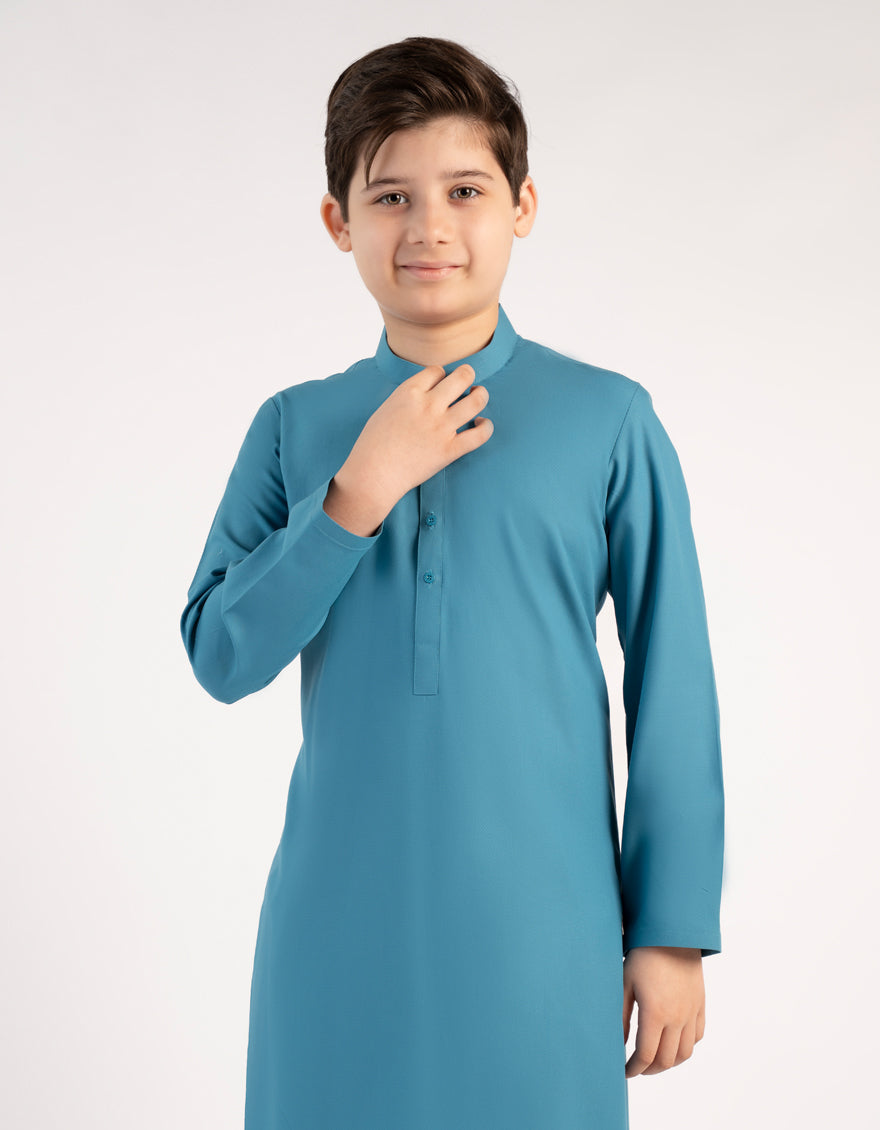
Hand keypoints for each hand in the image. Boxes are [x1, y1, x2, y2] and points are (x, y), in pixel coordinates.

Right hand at [339, 363, 492, 511]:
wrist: (372, 475)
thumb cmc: (372, 445)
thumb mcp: (386, 409)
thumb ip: (407, 398)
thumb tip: (425, 394)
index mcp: (409, 392)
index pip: (437, 370)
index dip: (442, 375)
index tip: (441, 384)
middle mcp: (428, 405)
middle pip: (461, 377)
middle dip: (468, 375)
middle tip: (468, 380)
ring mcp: (441, 427)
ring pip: (476, 400)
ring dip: (481, 395)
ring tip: (479, 396)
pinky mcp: (450, 450)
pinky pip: (480, 434)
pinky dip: (486, 427)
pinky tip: (482, 424)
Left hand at [622, 946, 704, 1077]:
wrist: (672, 934)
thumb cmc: (644, 955)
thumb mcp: (625, 983)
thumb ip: (621, 1017)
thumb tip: (618, 1044)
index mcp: (656, 1013)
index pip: (646, 1055)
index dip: (634, 1069)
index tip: (625, 1071)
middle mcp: (677, 1017)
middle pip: (666, 1060)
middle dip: (650, 1070)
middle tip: (637, 1068)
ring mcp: (691, 1012)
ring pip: (685, 1053)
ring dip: (669, 1062)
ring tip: (655, 1060)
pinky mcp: (700, 1004)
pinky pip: (697, 1036)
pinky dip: (686, 1046)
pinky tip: (674, 1042)